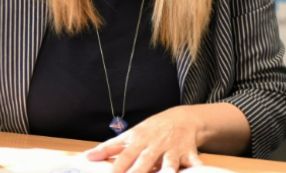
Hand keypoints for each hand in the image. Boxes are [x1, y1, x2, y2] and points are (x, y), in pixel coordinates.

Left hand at [85, 106, 203, 172]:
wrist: (182, 118)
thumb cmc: (152, 130)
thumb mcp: (131, 135)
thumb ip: (109, 147)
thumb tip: (87, 156)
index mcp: (139, 141)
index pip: (125, 156)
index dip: (117, 168)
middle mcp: (155, 146)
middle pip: (145, 162)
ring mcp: (172, 150)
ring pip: (169, 162)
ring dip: (167, 170)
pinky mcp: (189, 154)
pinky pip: (195, 163)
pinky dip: (198, 169)